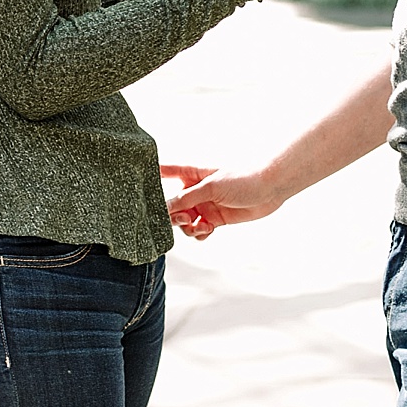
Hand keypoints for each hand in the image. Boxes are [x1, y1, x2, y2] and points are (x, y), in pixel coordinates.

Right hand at [160, 163, 286, 239]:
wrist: (270, 189)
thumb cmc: (242, 179)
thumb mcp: (210, 187)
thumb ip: (187, 199)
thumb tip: (165, 208)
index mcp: (191, 175)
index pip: (165, 173)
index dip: (151, 177)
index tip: (136, 185)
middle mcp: (195, 190)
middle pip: (173, 206)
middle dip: (174, 215)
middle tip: (185, 218)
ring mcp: (205, 205)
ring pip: (185, 221)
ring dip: (189, 227)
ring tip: (201, 225)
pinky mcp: (216, 219)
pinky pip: (199, 230)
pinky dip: (200, 233)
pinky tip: (208, 230)